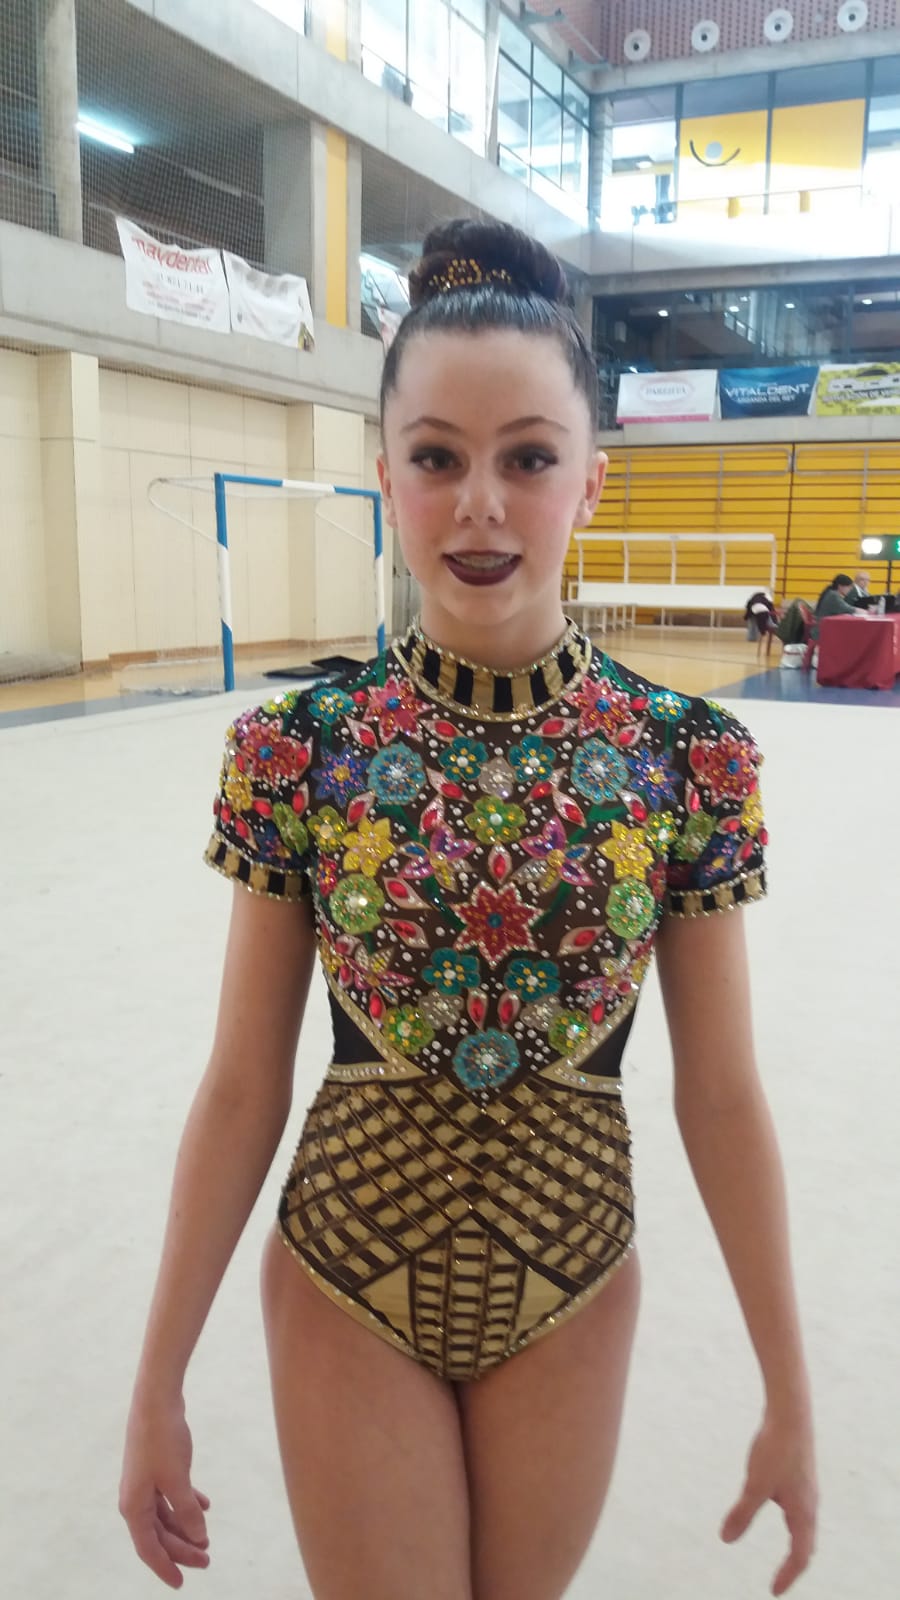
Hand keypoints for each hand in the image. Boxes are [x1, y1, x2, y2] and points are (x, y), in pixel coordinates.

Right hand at [119, 1396, 210, 1587]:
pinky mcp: (156, 1466)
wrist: (156, 1399)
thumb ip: (187, 1512)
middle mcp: (136, 1497)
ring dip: (186, 1527)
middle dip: (182, 1549)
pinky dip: (187, 1503)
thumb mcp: (178, 1480)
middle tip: (208, 1559)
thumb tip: (198, 1537)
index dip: (165, 1567)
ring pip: (166, 1515)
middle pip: (159, 1534)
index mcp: (134, 1506)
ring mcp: (145, 1481)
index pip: (149, 1548)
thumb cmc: (163, 1440)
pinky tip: (205, 1505)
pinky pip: (170, 1494)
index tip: (181, 1584)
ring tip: (207, 1538)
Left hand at [721, 1410, 816, 1594]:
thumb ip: (741, 1514)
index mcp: (803, 1513)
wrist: (791, 1413)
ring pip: (804, 1524)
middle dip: (796, 1564)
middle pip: (807, 1543)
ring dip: (796, 1542)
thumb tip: (726, 1539)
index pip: (800, 1555)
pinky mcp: (800, 1474)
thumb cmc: (775, 1450)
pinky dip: (792, 1521)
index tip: (774, 1591)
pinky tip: (777, 1506)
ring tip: (787, 1555)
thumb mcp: (754, 1485)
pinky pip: (799, 1507)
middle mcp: (810, 1504)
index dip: (787, 1575)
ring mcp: (807, 1488)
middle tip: (782, 1579)